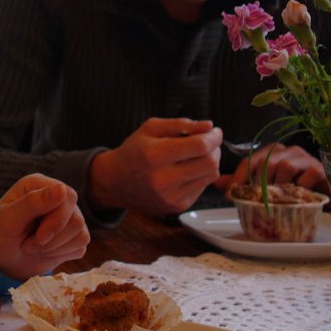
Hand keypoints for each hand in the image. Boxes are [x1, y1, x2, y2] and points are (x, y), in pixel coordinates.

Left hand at [0, 175, 89, 278]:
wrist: (0, 258)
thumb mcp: (9, 219)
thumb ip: (33, 202)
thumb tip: (62, 189)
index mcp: (39, 185)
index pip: (66, 197)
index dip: (56, 221)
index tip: (38, 237)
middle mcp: (57, 197)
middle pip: (76, 218)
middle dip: (53, 238)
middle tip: (29, 245)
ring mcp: (67, 216)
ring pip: (81, 233)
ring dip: (54, 247)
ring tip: (33, 246)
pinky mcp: (73, 235)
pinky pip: (81, 246)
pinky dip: (62, 254)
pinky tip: (45, 251)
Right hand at [88, 118, 221, 215]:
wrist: (116, 182)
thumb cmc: (134, 151)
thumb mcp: (150, 128)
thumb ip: (181, 124)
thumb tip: (209, 126)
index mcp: (155, 155)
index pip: (199, 146)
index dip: (213, 137)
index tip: (214, 131)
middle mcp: (163, 179)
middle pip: (210, 163)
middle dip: (215, 150)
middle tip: (208, 143)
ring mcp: (171, 196)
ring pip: (210, 177)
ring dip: (210, 162)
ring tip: (199, 155)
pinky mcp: (177, 207)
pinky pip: (202, 188)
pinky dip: (200, 176)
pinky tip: (188, 170)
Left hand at [213, 143, 327, 193]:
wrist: (324, 199)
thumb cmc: (293, 192)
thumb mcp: (267, 188)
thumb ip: (243, 183)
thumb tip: (216, 182)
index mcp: (271, 153)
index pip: (249, 161)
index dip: (237, 178)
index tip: (230, 195)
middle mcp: (287, 151)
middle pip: (265, 162)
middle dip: (258, 183)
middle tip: (258, 200)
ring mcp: (304, 158)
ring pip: (284, 165)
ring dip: (279, 185)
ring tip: (280, 198)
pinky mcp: (319, 168)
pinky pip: (307, 174)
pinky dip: (301, 186)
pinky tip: (300, 195)